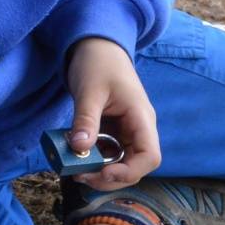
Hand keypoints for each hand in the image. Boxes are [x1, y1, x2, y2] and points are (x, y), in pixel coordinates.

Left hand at [65, 36, 160, 188]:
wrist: (96, 47)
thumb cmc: (98, 63)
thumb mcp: (89, 91)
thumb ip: (85, 119)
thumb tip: (79, 148)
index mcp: (141, 118)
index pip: (150, 157)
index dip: (130, 172)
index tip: (102, 173)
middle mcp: (138, 129)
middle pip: (136, 167)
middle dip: (110, 178)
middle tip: (80, 176)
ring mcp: (126, 132)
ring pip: (121, 164)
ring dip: (100, 172)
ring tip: (74, 170)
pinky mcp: (113, 132)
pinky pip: (108, 154)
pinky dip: (93, 161)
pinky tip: (75, 159)